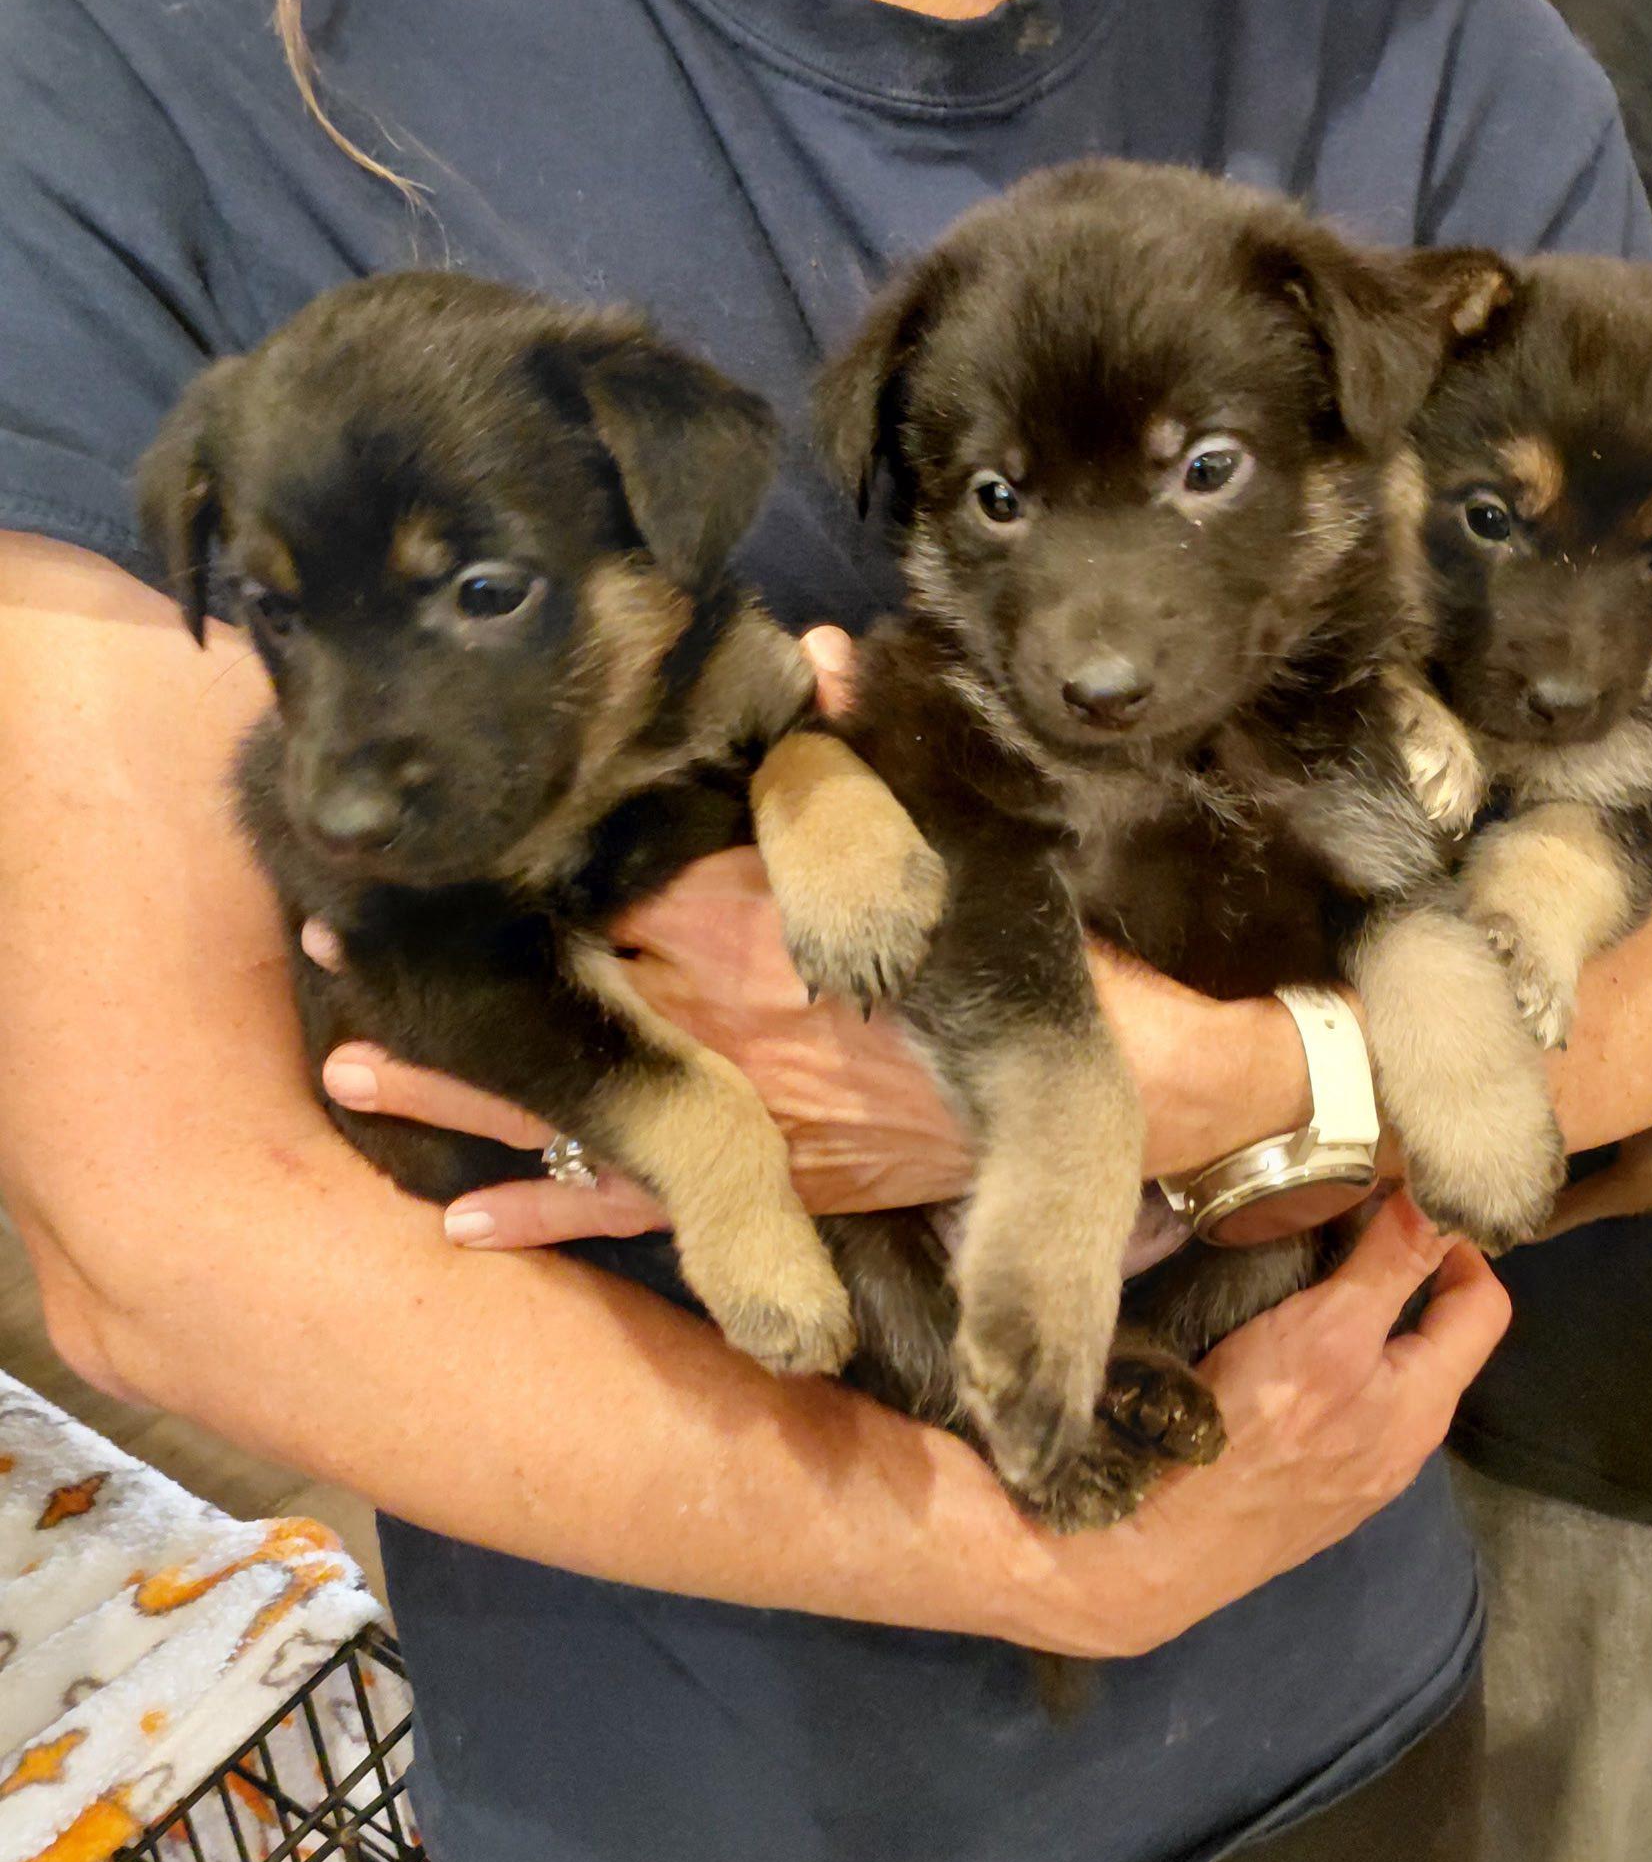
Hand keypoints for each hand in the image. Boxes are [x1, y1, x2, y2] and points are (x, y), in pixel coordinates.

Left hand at [314, 626, 1328, 1248]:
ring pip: (579, 1095)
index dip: (521, 854)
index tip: (433, 831)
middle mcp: (733, 1016)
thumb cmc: (1031, 952)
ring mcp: (742, 1110)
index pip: (621, 876)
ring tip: (352, 1058)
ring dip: (468, 1083)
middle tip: (331, 928)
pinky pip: (650, 1204)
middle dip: (458, 960)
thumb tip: (817, 645)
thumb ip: (878, 747)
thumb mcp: (964, 834)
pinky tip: (463, 1216)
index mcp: (770, 921)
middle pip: (566, 984)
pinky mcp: (772, 1182)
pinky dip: (554, 1211)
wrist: (1110, 1096)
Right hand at [1002, 1193, 1510, 1657]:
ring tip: (1309, 1282)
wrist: (1167, 1541)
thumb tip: (1440, 1200)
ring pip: (1384, 1377)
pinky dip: (1329, 1367)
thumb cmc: (1252, 1427)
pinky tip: (1279, 1354)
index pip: (1486, 1307)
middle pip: (1435, 1342)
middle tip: (1351, 1230)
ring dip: (1364, 1324)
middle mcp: (1406, 1445)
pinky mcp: (1310, 1492)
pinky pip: (1342, 1412)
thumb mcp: (1327, 1328)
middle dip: (1407, 1279)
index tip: (1410, 1207)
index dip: (1461, 1246)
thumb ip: (1389, 1265)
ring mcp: (1358, 1475)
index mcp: (1425, 1403)